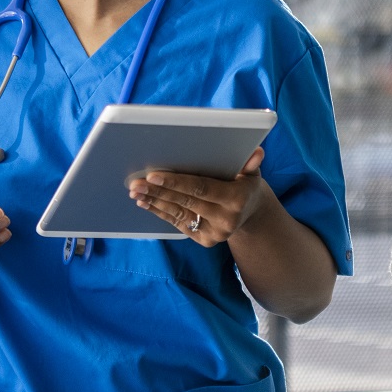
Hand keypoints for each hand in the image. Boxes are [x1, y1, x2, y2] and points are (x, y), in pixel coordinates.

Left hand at [128, 146, 273, 247]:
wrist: (250, 215)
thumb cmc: (245, 186)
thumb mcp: (251, 174)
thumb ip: (250, 163)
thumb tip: (256, 151)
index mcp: (236, 199)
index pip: (201, 188)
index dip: (176, 181)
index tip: (153, 175)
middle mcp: (226, 219)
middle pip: (185, 201)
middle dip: (158, 191)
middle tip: (136, 182)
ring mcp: (215, 233)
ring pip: (178, 213)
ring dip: (154, 202)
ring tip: (136, 192)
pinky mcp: (205, 240)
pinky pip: (178, 223)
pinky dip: (160, 212)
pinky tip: (146, 202)